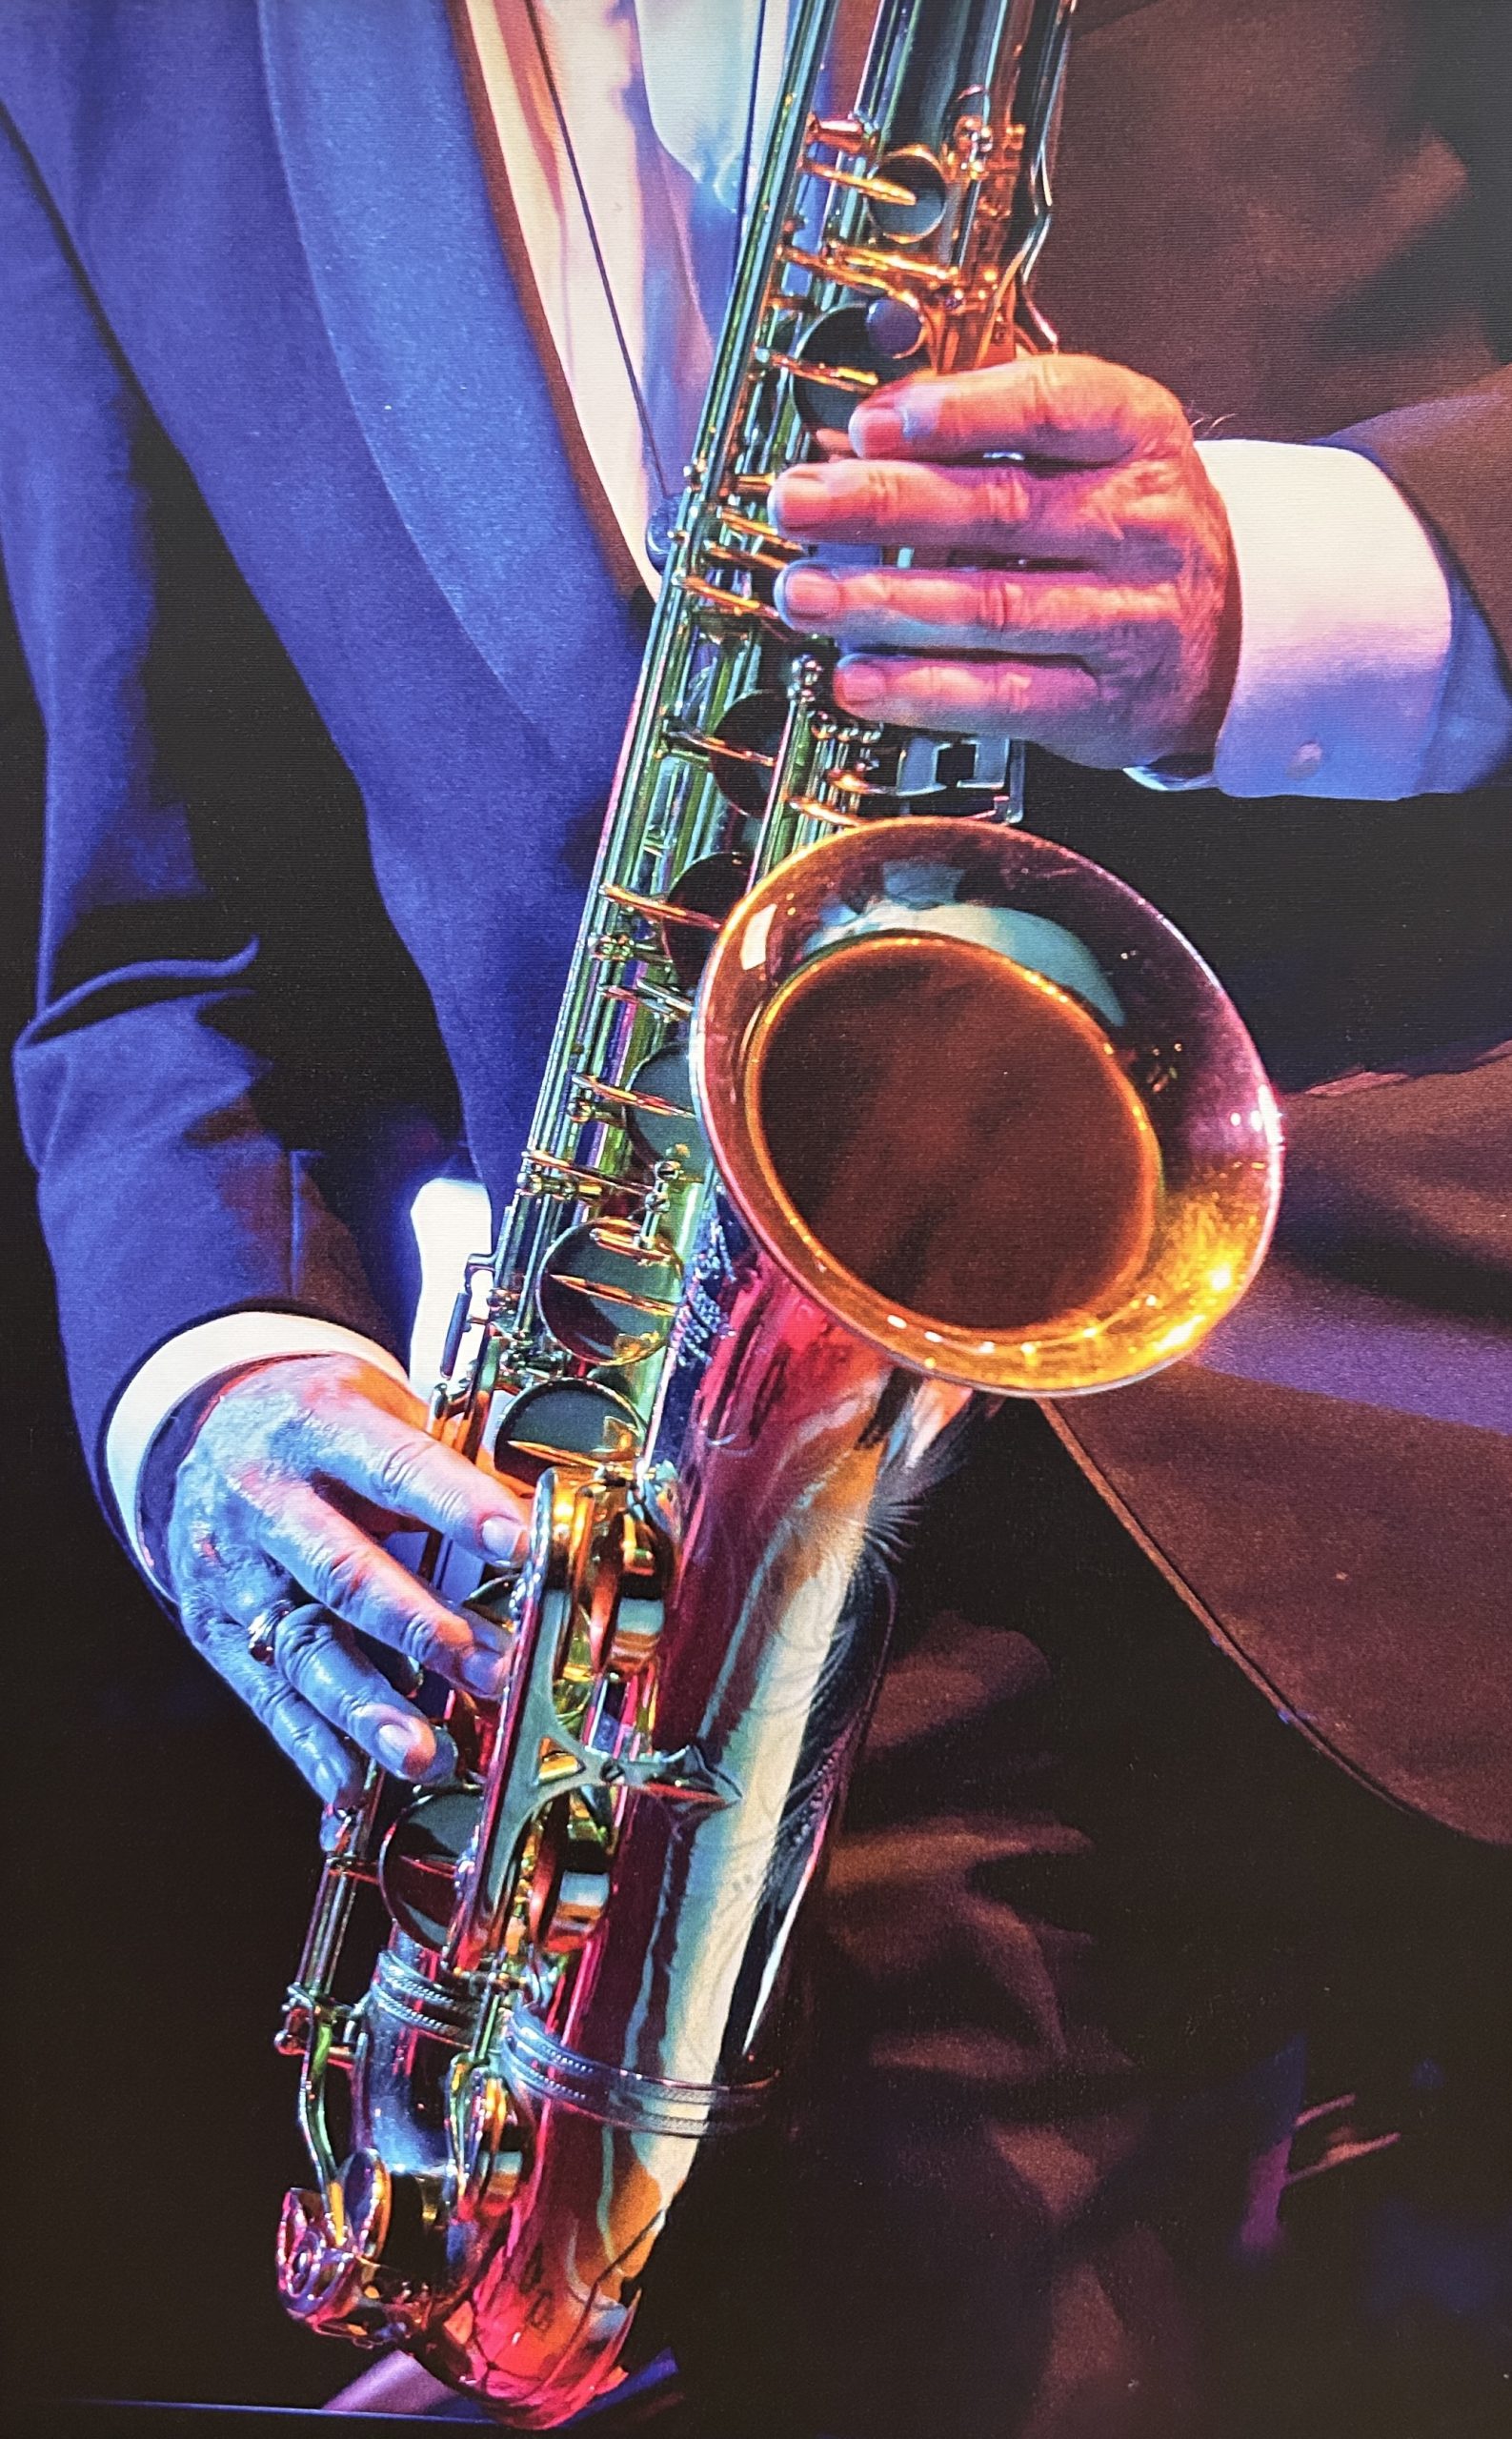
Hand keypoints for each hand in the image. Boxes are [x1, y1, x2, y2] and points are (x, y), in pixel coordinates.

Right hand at [166, 1354, 527, 1805]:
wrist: (208, 1426)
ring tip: (423, 1752)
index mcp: (317, 1424)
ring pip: (302, 1645)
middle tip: (493, 1668)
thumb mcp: (380, 1403)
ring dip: (366, 1707)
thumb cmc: (321, 1418)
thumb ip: (454, 1456)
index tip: (520, 1545)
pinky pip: (265, 1693)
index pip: (394, 1466)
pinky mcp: (216, 1626)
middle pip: (343, 1570)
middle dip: (422, 1627)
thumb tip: (548, 1512)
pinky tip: (350, 1784)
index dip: (456, 1506)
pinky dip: (310, 1745)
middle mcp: (266, 1496)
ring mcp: (235, 1568)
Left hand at [770, 353, 1240, 770]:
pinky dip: (921, 690)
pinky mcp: (1102, 704)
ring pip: (992, 608)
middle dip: (885, 505)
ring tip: (806, 594)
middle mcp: (1142, 524)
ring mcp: (1128, 619)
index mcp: (1138, 434)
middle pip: (1002, 508)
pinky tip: (859, 680)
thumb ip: (987, 429)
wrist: (1231, 633)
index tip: (871, 423)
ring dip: (883, 601)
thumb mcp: (1090, 449)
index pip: (1051, 406)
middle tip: (799, 503)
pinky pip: (1001, 696)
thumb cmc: (1127, 525)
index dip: (957, 414)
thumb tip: (859, 434)